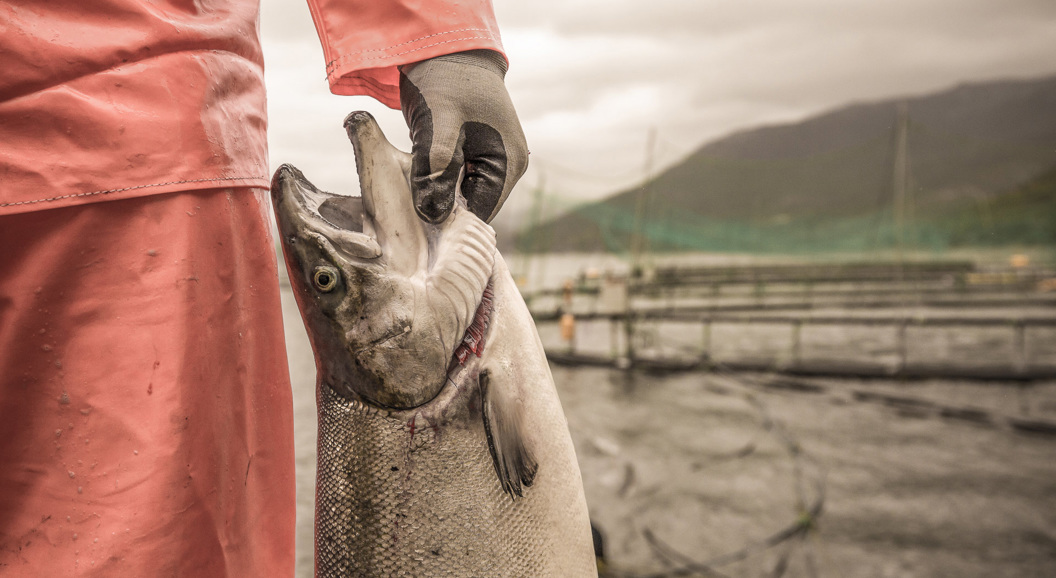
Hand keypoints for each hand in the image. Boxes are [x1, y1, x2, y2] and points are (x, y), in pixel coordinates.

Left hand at [400, 50, 527, 223]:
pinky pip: (455, 178)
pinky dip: (436, 177)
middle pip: (471, 206)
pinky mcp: (474, 153)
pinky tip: (418, 168)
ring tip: (413, 181)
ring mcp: (492, 159)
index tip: (419, 218)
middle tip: (411, 199)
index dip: (450, 220)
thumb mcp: (439, 127)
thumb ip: (436, 172)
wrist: (445, 48)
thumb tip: (432, 215)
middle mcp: (507, 166)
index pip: (480, 214)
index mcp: (508, 164)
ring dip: (436, 190)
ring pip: (460, 193)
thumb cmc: (448, 82)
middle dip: (442, 205)